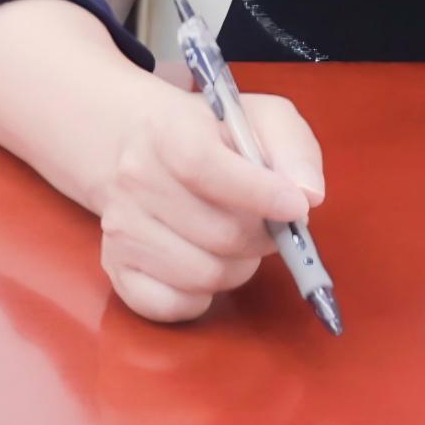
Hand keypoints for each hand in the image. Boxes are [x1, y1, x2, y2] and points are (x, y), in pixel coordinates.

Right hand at [92, 81, 325, 324]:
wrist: (137, 146)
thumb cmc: (212, 136)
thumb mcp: (261, 119)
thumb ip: (293, 148)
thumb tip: (308, 195)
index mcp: (168, 132)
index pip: (203, 167)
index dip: (257, 193)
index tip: (295, 207)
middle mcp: (134, 180)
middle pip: (218, 234)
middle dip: (262, 238)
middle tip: (271, 226)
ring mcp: (120, 229)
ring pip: (203, 275)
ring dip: (238, 267)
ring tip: (237, 242)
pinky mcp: (117, 269)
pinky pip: (172, 306)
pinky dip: (202, 297)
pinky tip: (206, 263)